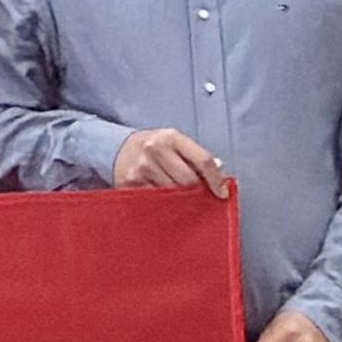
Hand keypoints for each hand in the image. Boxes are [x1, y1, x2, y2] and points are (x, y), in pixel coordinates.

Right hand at [113, 127, 233, 193]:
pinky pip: (155, 201)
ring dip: (180, 199)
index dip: (216, 180)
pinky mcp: (130, 184)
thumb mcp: (176, 142)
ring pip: (172, 194)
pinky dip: (163, 203)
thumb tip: (219, 171)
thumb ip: (196, 155)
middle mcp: (155, 150)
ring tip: (179, 196)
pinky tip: (164, 200)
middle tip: (197, 195)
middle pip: (188, 181)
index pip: (203, 160)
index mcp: (171, 137)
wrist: (118, 148)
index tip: (222, 193)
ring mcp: (141, 168)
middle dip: (196, 191)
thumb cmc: (155, 147)